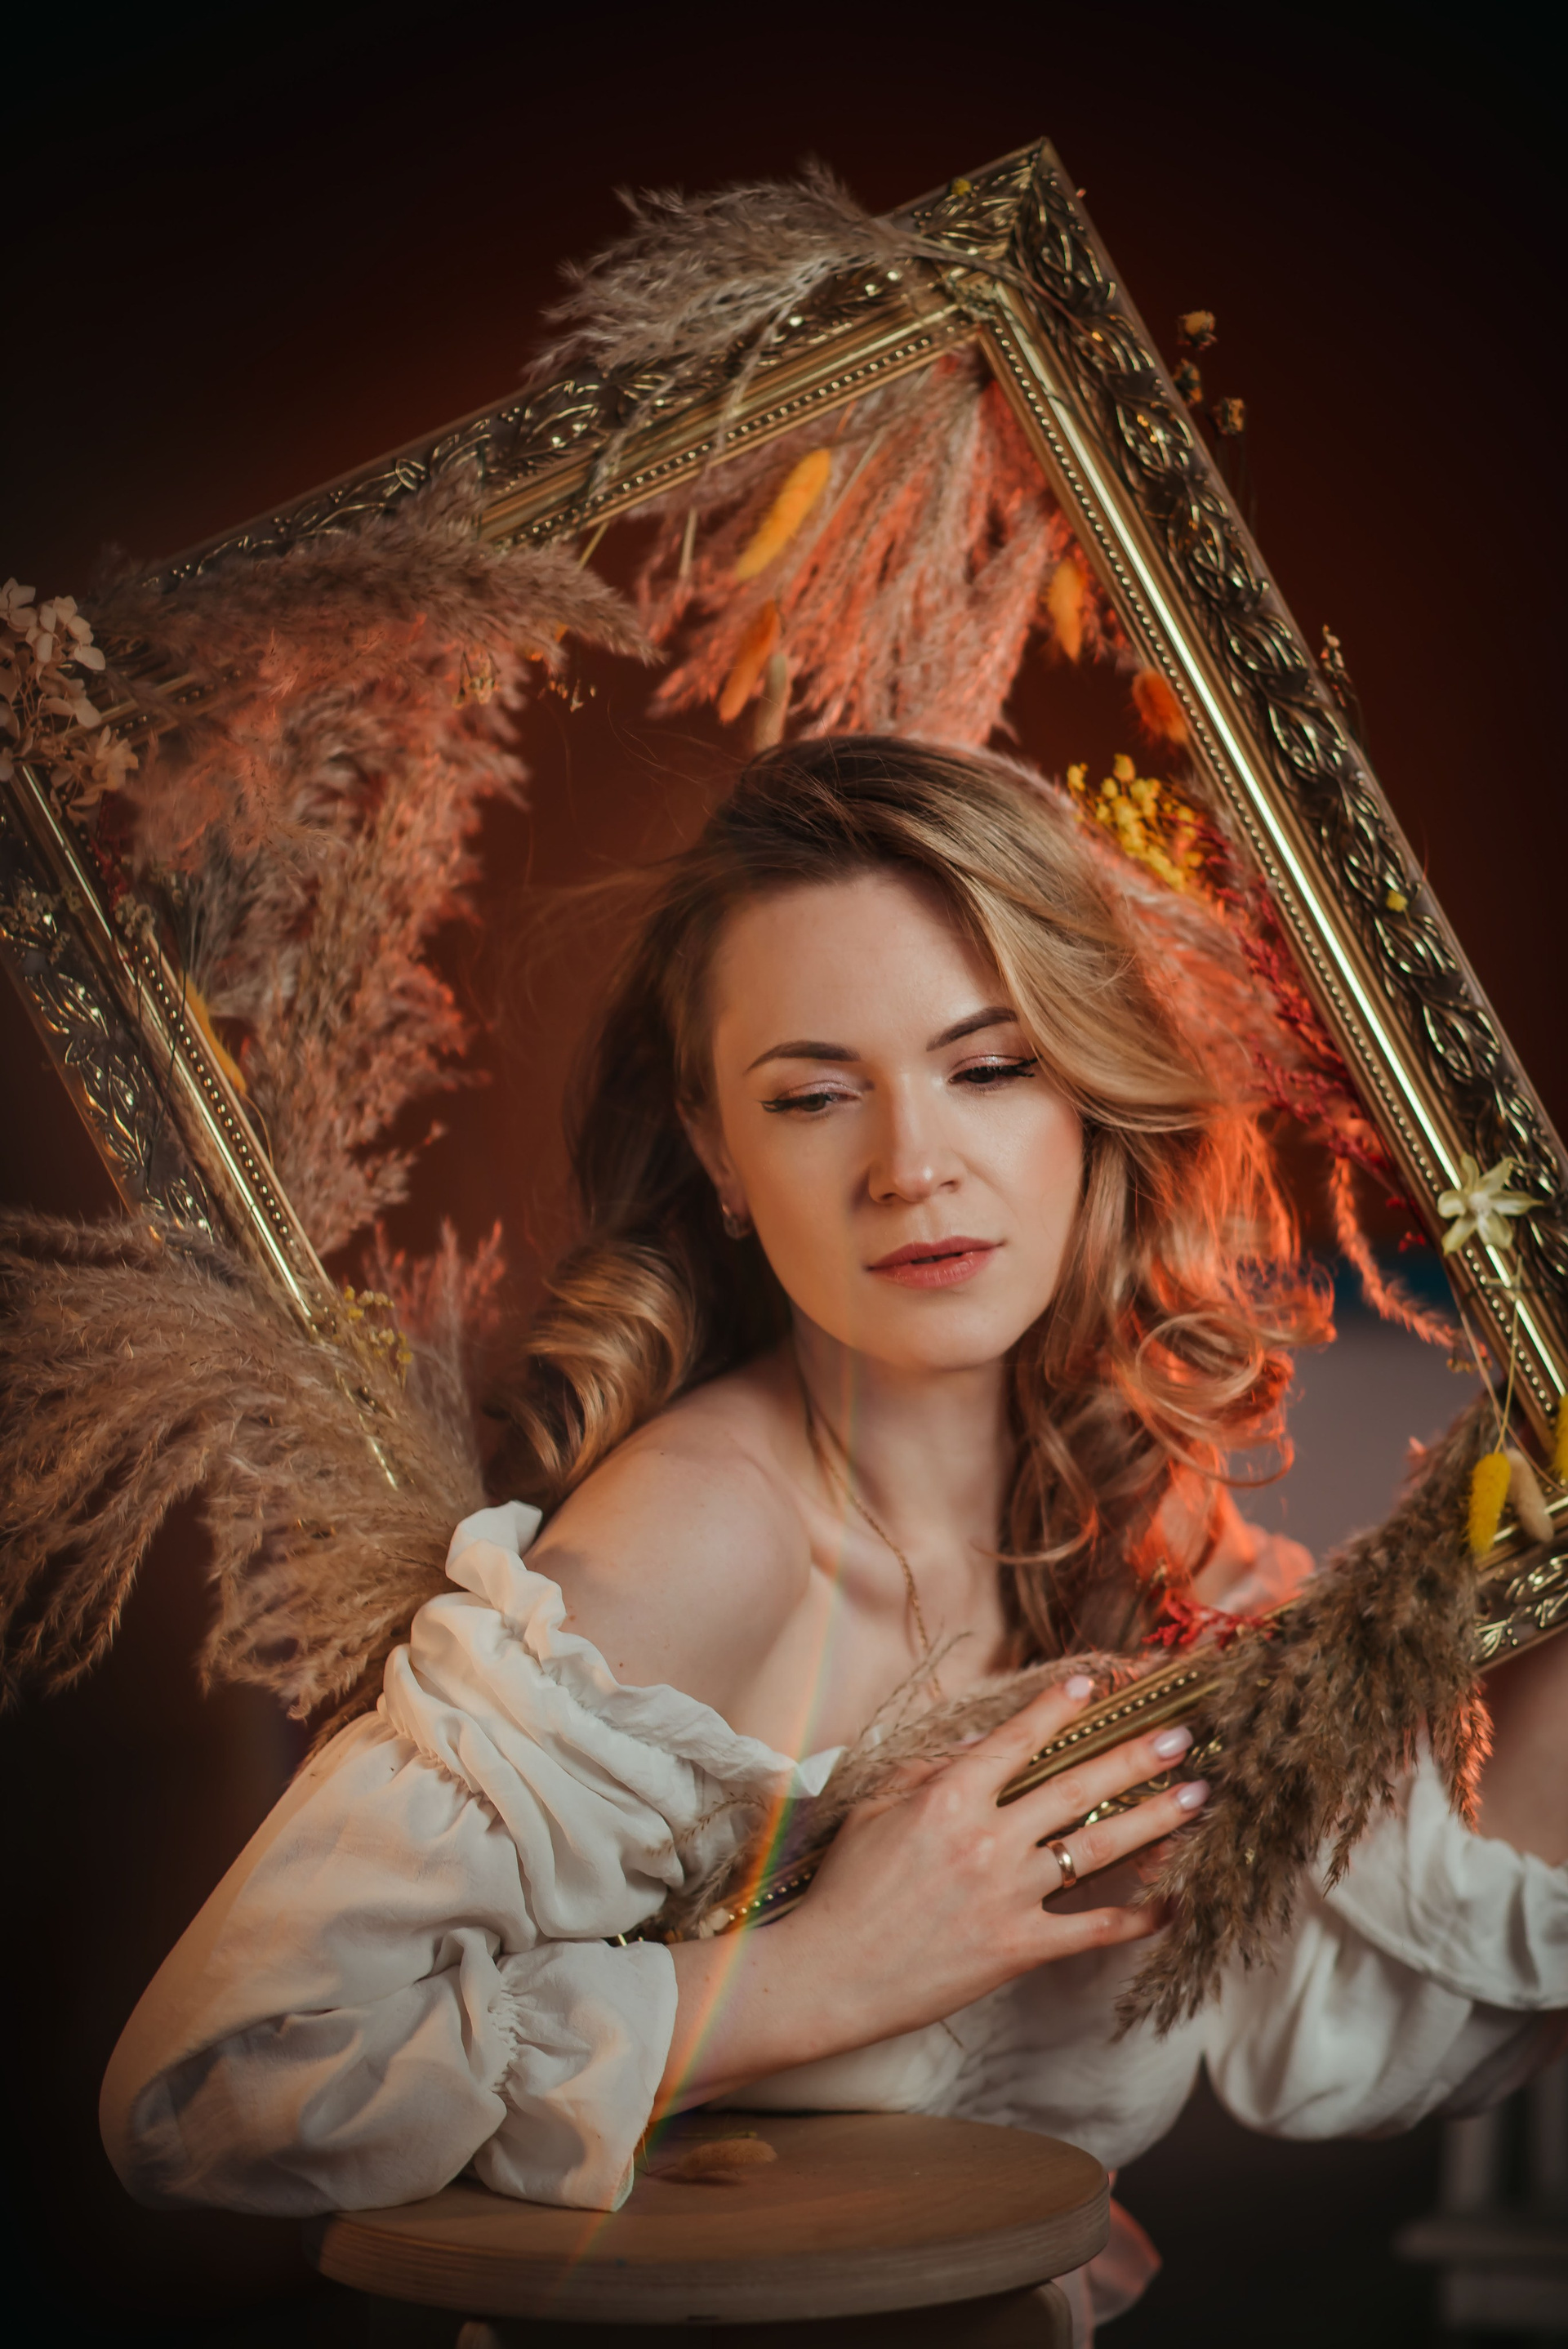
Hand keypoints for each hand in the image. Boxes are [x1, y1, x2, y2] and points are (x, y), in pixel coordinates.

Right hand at [785, 1673, 1209, 2047]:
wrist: (831, 1973)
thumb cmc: (845, 1889)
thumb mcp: (873, 1810)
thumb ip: (926, 1770)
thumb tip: (977, 1744)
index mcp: (947, 1798)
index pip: (1016, 1740)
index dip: (1057, 1709)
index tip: (1093, 1687)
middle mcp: (987, 1839)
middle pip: (1076, 1787)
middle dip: (1134, 1757)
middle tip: (1180, 1737)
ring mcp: (1007, 1895)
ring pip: (1096, 1849)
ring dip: (1153, 1820)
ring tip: (1196, 1798)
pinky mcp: (1018, 1947)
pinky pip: (1091, 1930)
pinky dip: (1136, 1918)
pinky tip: (1172, 1904)